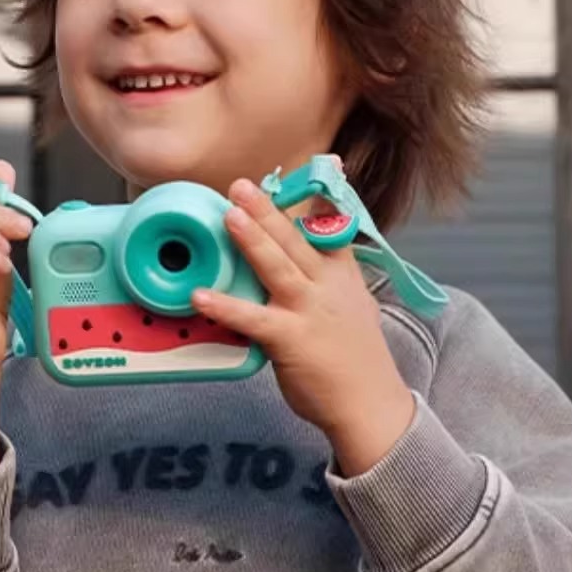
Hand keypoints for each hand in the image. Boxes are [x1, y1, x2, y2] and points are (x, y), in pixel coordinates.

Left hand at [192, 179, 415, 474]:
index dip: (321, 198)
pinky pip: (253, 319)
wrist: (371, 405)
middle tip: (241, 185)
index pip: (332, 229)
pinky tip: (200, 296)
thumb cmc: (357, 362)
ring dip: (252, 238)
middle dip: (269, 210)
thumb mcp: (355, 309)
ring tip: (229, 214)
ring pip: (278, 267)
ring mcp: (310, 312)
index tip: (324, 166)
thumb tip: (310, 264)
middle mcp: (327, 288)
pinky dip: (226, 306)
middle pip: (297, 240)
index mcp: (343, 278)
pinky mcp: (291, 340)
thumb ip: (332, 281)